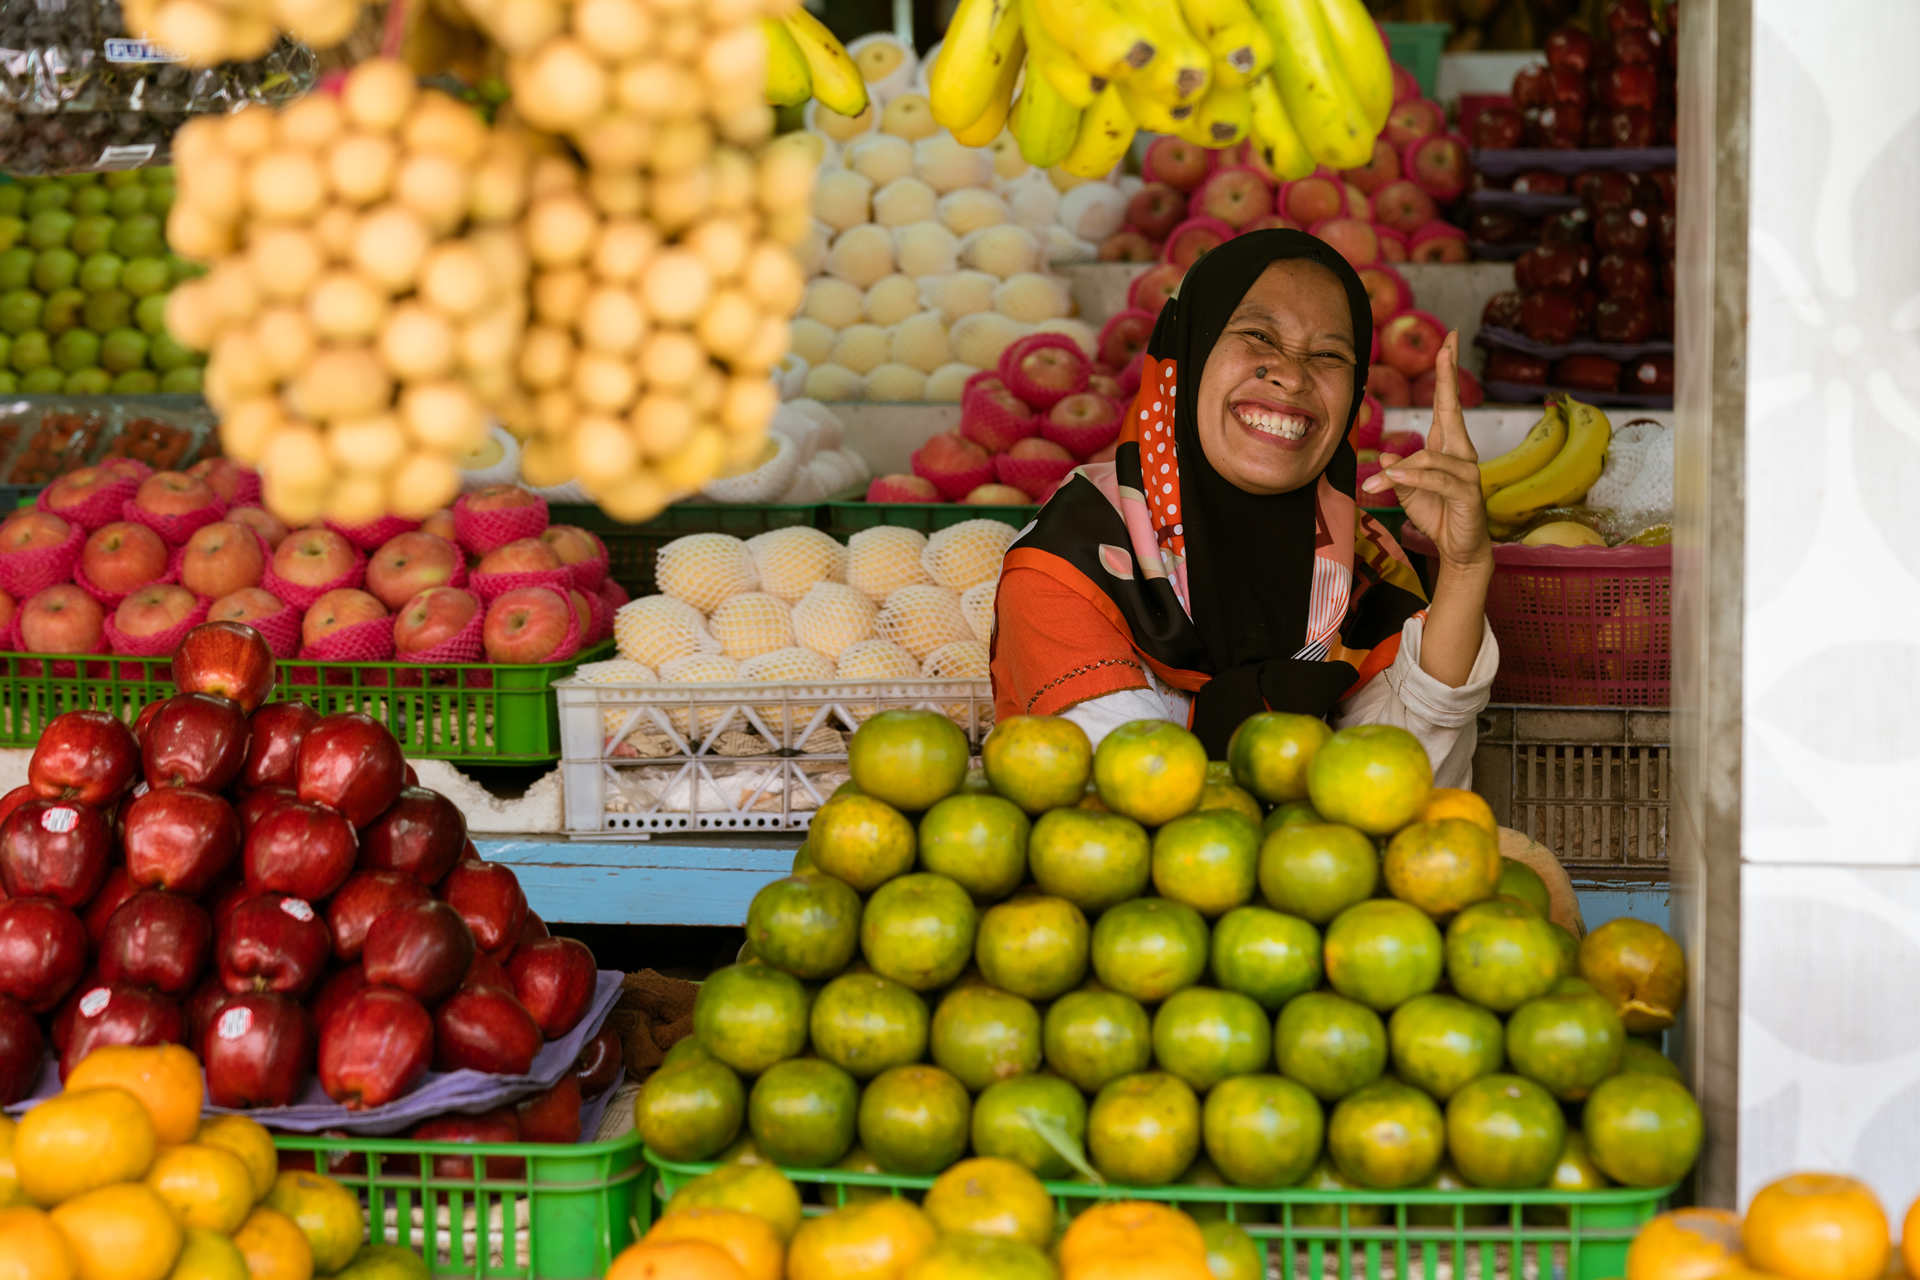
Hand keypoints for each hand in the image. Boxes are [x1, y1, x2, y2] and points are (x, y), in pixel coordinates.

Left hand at [1361, 331, 1491, 574]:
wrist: (1459, 547)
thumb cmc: (1436, 513)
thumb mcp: (1408, 489)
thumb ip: (1398, 471)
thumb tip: (1386, 456)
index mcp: (1447, 445)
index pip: (1445, 403)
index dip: (1446, 373)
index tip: (1447, 341)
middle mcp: (1461, 452)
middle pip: (1453, 409)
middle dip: (1449, 377)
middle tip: (1447, 346)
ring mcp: (1467, 472)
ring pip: (1432, 456)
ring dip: (1401, 468)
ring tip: (1376, 481)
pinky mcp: (1467, 494)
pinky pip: (1436, 480)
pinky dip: (1412, 478)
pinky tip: (1392, 479)